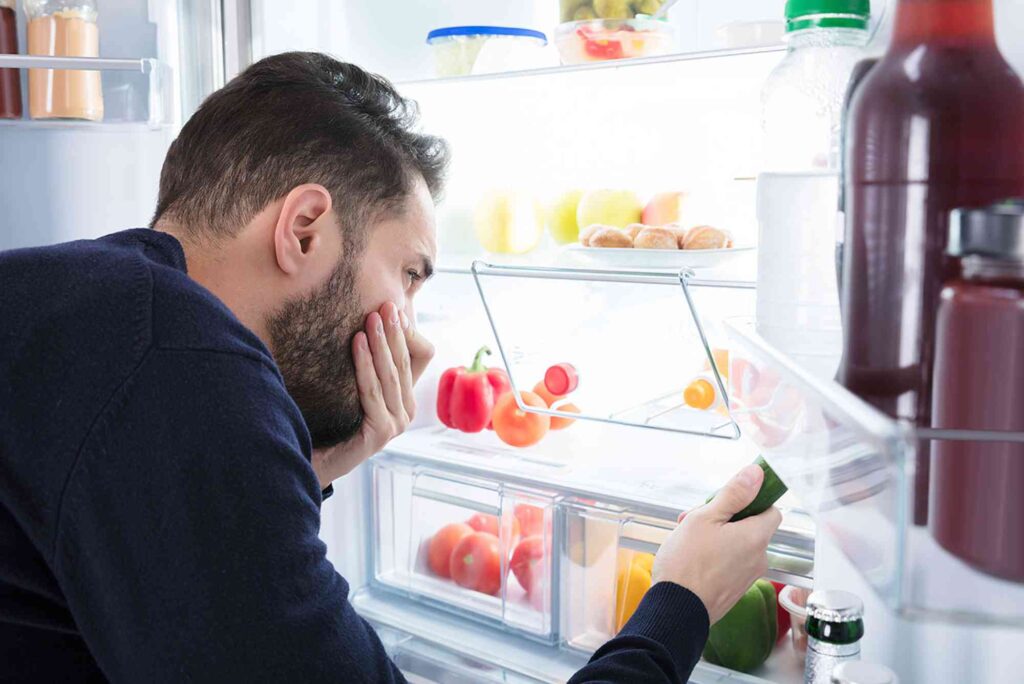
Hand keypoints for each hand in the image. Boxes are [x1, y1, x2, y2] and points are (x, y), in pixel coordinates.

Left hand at [311, 302, 433, 487]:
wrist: (312, 461)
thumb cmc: (330, 421)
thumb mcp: (353, 386)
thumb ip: (365, 364)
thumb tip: (364, 322)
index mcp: (403, 400)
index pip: (415, 359)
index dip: (406, 335)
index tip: (393, 309)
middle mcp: (405, 412)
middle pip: (403, 363)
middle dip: (394, 332)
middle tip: (386, 305)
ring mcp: (396, 425)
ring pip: (389, 375)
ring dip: (381, 343)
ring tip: (371, 318)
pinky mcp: (381, 433)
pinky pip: (372, 391)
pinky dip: (364, 364)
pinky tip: (357, 342)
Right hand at [651, 464, 782, 623]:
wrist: (676, 609)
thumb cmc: (687, 562)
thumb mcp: (705, 517)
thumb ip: (733, 494)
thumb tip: (756, 474)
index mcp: (756, 537)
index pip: (771, 510)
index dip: (752, 502)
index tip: (729, 500)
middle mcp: (759, 558)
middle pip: (751, 527)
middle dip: (726, 519)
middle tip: (697, 519)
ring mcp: (748, 577)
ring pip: (739, 546)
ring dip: (719, 537)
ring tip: (688, 540)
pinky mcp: (735, 591)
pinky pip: (732, 565)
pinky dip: (717, 557)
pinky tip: (692, 558)